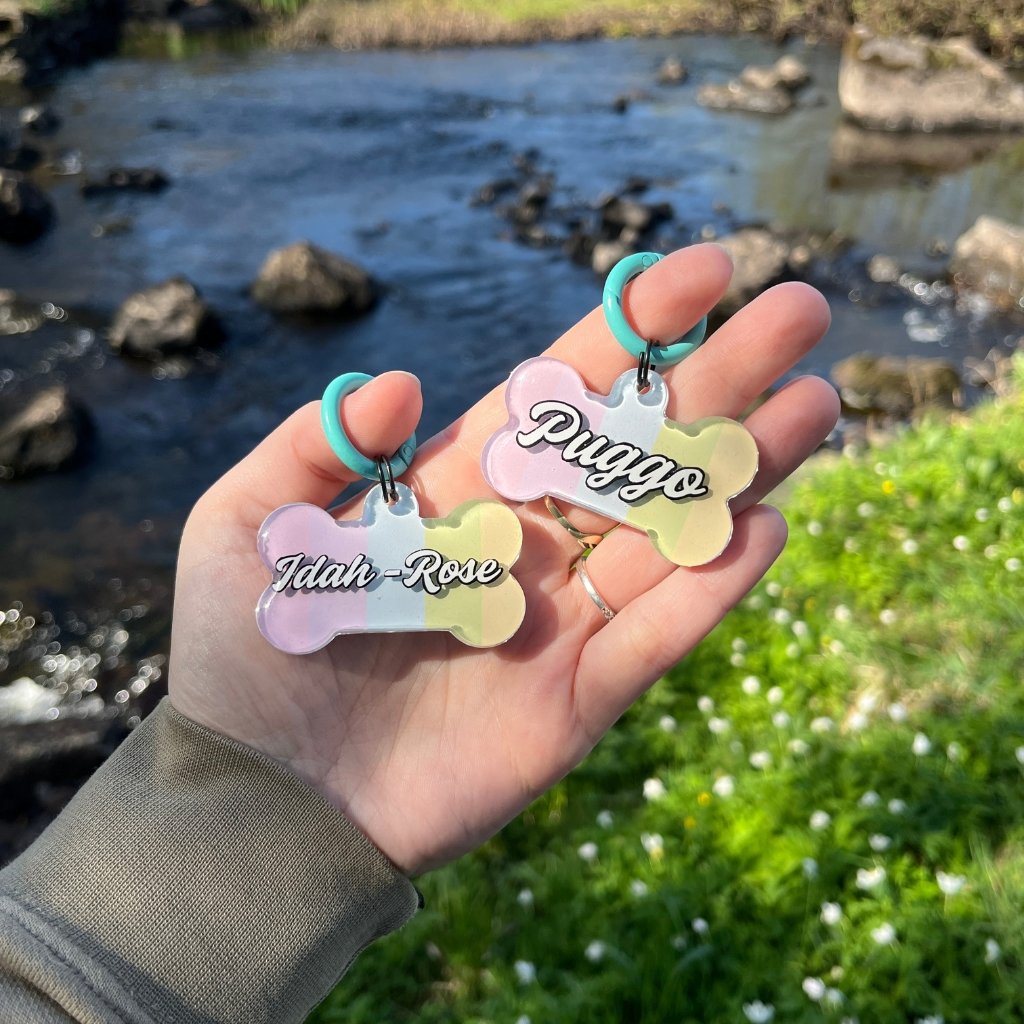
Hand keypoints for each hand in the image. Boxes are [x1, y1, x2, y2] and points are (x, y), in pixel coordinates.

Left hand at [168, 245, 837, 874]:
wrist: (267, 806)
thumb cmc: (245, 661)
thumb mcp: (242, 527)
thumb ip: (313, 445)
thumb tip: (399, 381)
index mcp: (457, 491)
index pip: (560, 393)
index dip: (630, 332)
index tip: (703, 270)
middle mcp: (525, 544)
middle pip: (637, 449)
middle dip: (716, 381)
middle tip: (801, 310)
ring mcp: (560, 621)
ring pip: (669, 531)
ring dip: (743, 469)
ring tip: (817, 402)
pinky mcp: (578, 699)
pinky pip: (658, 636)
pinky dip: (712, 587)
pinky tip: (767, 523)